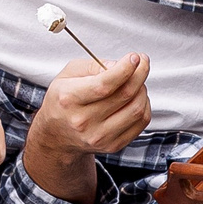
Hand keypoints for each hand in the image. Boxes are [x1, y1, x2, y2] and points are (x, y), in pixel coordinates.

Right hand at [23, 53, 151, 203]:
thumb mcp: (68, 74)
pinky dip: (144, 106)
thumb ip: (93, 65)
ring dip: (142, 90)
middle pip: (124, 95)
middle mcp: (84, 121)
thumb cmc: (64, 100)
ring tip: (136, 82)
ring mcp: (100, 136)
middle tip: (141, 63)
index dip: (125, 69)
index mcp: (69, 99)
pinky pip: (140, 123)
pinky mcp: (113, 146)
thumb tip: (119, 65)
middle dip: (139, 74)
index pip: (104, 84)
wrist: (58, 135)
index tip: (135, 58)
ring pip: (136, 109)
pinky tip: (136, 98)